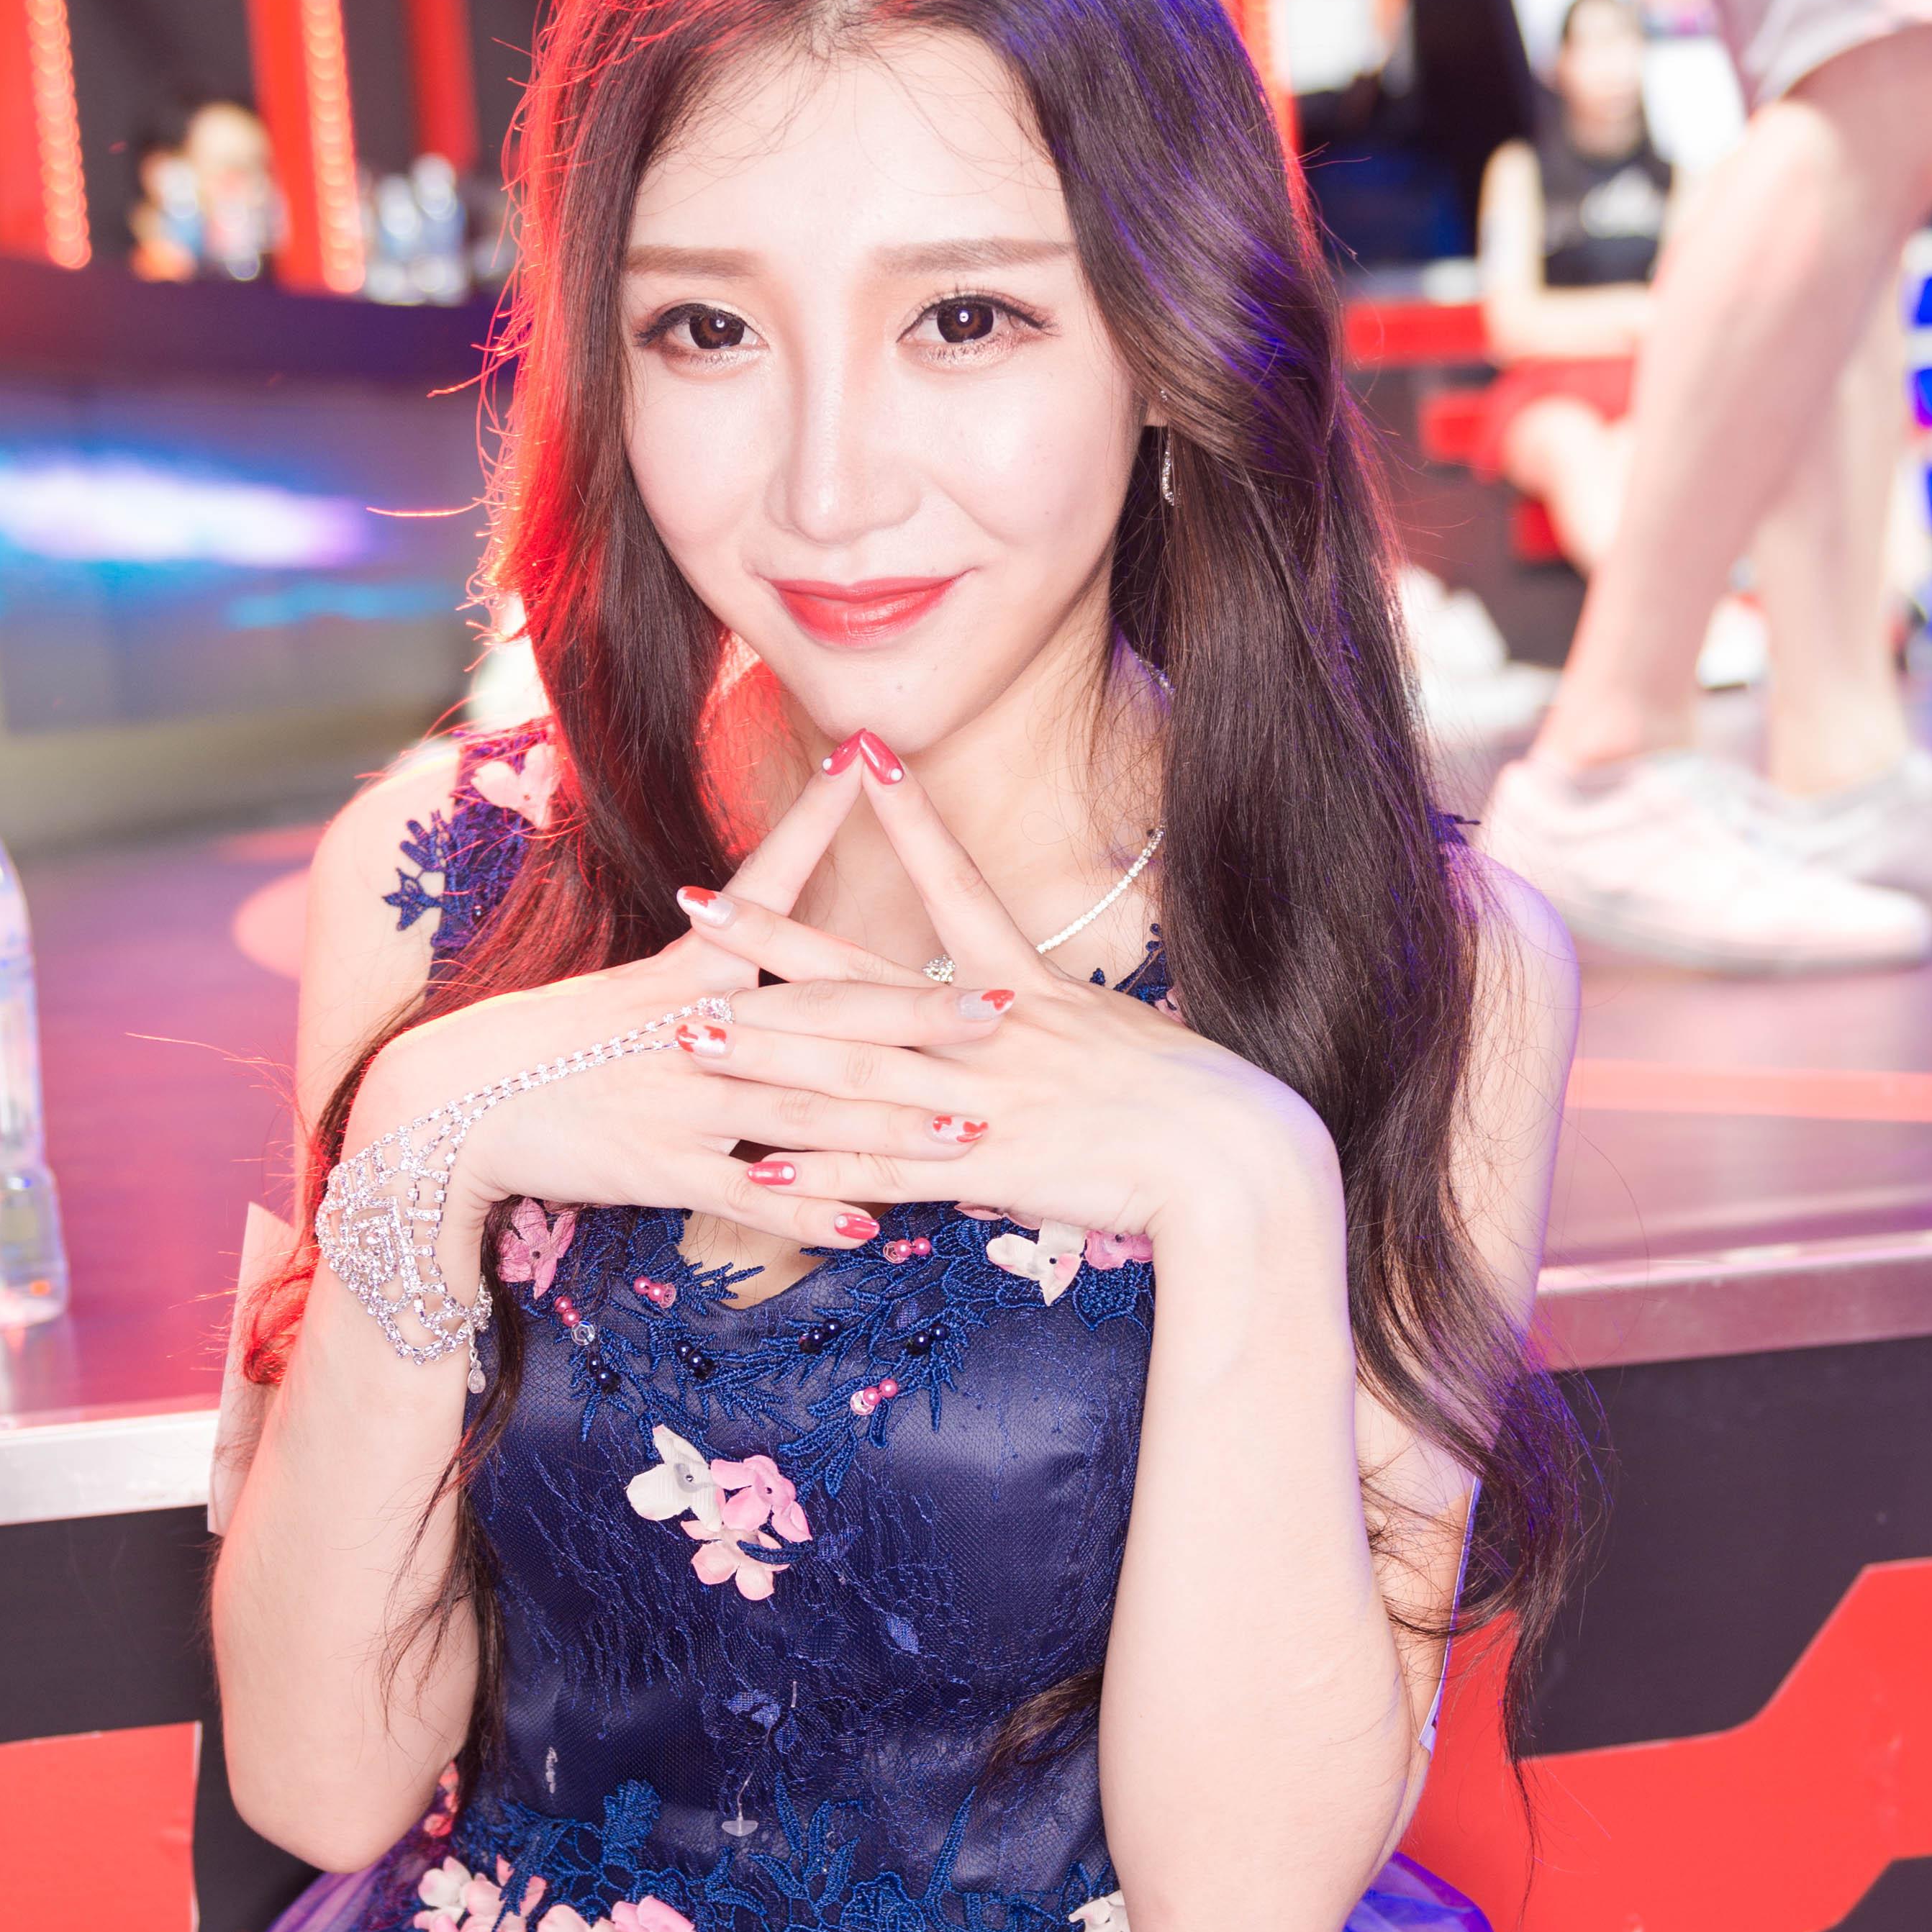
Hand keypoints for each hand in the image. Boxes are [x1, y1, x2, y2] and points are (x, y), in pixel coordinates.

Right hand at [335, 758, 964, 1281]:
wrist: (454, 1106)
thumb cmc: (553, 1044)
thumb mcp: (638, 982)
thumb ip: (716, 947)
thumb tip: (759, 897)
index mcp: (690, 977)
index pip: (770, 898)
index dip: (825, 840)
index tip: (887, 791)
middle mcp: (695, 1033)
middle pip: (821, 1019)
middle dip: (917, 1016)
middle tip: (1002, 1009)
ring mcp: (680, 1103)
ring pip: (803, 1114)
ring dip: (890, 1127)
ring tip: (968, 1135)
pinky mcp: (658, 1170)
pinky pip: (749, 1198)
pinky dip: (810, 1214)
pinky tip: (871, 1229)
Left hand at [665, 748, 1334, 1254]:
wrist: (1239, 1162)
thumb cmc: (1195, 1100)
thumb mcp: (1116, 1038)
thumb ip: (1046, 1028)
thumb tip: (1005, 1017)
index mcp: (1027, 989)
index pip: (956, 883)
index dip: (906, 819)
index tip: (861, 756)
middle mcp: (993, 1032)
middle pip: (863, 978)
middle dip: (773, 942)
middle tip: (696, 905)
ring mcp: (983, 1099)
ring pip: (852, 1070)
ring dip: (767, 1054)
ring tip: (692, 1035)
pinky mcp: (986, 1168)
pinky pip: (886, 1172)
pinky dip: (824, 1175)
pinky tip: (760, 1173)